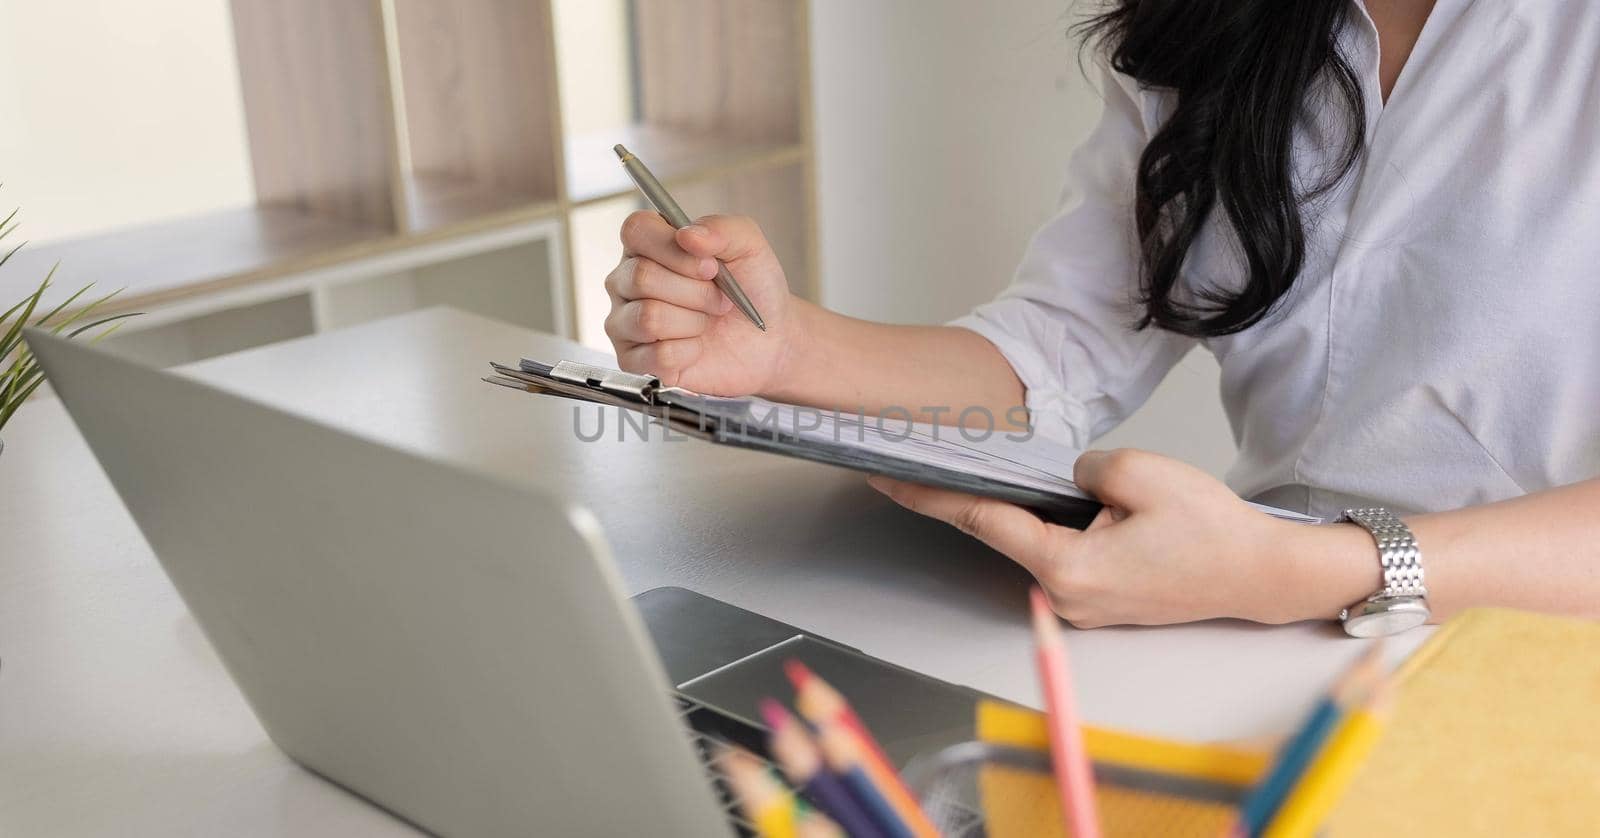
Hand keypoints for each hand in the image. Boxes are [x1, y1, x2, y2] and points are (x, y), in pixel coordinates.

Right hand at [606, 212, 798, 395]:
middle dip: (696, 292)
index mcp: (648, 244)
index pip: (636, 230)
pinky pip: (658, 355)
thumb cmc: (752, 290)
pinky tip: (696, 348)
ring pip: (649, 318)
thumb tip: (688, 235)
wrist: (768, 341)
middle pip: (642, 277)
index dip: (675, 250)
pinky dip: (690, 352)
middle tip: (718, 300)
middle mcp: (627, 280)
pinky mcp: (631, 360)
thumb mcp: (749, 247)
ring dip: (693, 323)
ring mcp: (624, 321)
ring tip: (705, 322)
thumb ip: (721, 228)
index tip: (710, 266)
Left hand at [868, 448, 1377, 626]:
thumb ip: (1082, 466)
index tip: (884, 476)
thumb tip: (1064, 476)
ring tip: (975, 469)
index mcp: (1067, 568)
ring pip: (1027, 543)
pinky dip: (1041, 527)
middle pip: (997, 533)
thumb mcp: (1141, 472)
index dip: (928, 495)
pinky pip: (1053, 555)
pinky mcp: (1095, 600)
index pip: (980, 520)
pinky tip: (1034, 500)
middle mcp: (1063, 597)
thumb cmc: (1213, 531)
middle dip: (961, 495)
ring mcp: (1078, 605)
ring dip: (1009, 510)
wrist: (1261, 574)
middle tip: (914, 458)